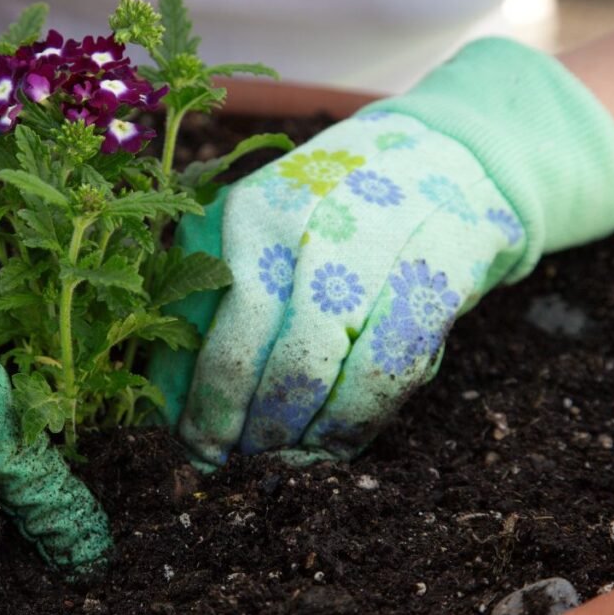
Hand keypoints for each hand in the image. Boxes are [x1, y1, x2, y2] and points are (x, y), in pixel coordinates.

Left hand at [151, 38, 613, 469]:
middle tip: (236, 460)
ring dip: (299, 434)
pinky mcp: (433, 280)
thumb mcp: (258, 227)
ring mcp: (375, 251)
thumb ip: (207, 297)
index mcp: (248, 213)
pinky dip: (356, 421)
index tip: (192, 444)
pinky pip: (387, 374)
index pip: (213, 328)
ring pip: (323, 373)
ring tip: (282, 457)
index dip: (202, 402)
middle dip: (245, 427)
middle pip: (264, 357)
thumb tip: (166, 398)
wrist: (447, 154)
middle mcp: (306, 228)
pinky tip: (334, 441)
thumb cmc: (328, 208)